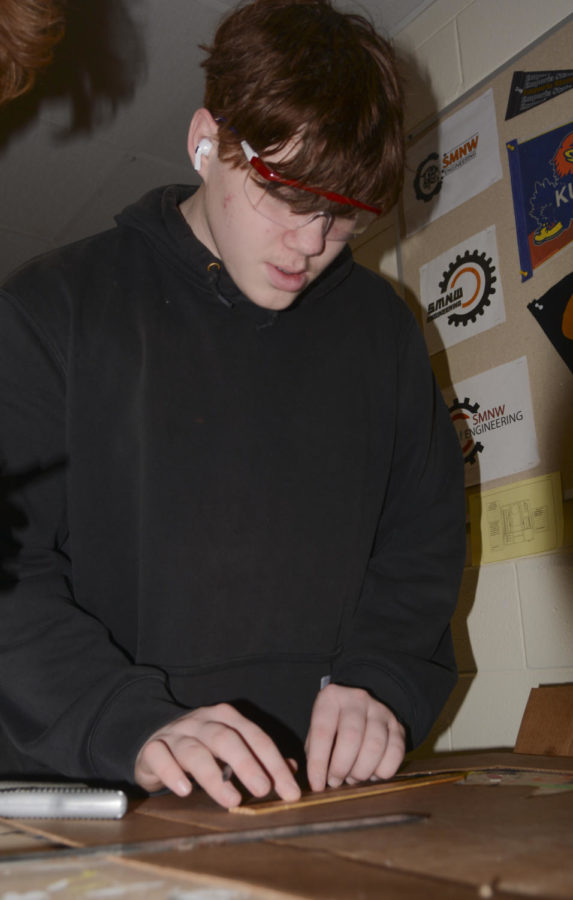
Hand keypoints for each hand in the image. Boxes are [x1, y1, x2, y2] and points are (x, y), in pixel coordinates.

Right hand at [134, 703, 300, 808]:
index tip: (290, 791)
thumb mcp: (230, 749)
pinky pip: (161, 757)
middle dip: (247, 764)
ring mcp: (176, 733)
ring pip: (195, 750)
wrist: (154, 742)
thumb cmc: (200, 748)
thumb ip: (259, 757)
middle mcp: (202, 721)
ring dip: (213, 775)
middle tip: (263, 789)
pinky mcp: (152, 749)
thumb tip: (292, 768)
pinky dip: (172, 772)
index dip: (274, 763)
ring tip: (231, 798)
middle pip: (226, 738)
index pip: (255, 737)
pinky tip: (184, 790)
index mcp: (226, 717)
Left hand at [305, 684, 405, 791]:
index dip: (318, 762)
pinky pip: (396, 753)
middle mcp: (357, 699)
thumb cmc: (332, 730)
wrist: (358, 714)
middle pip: (351, 736)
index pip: (322, 730)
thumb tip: (318, 783)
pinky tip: (372, 774)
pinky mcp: (398, 726)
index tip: (317, 785)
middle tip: (335, 781)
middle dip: (341, 767)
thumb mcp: (315, 735)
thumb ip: (314, 755)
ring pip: (375, 746)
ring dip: (362, 771)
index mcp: (331, 698)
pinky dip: (383, 771)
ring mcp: (380, 711)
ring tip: (352, 778)